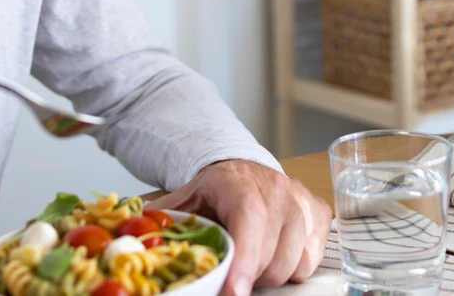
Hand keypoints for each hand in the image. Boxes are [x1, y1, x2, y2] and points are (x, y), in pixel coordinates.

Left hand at [157, 159, 331, 295]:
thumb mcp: (185, 201)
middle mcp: (279, 189)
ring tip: (251, 262)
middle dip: (249, 277)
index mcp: (240, 183)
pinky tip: (274, 253)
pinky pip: (312, 260)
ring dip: (270, 274)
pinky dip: (293, 267)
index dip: (245, 259)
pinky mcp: (320, 213)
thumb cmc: (214, 192)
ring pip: (295, 264)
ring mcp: (303, 201)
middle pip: (272, 255)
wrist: (243, 169)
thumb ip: (164, 224)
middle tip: (230, 276)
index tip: (233, 293)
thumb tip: (133, 245)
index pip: (250, 219)